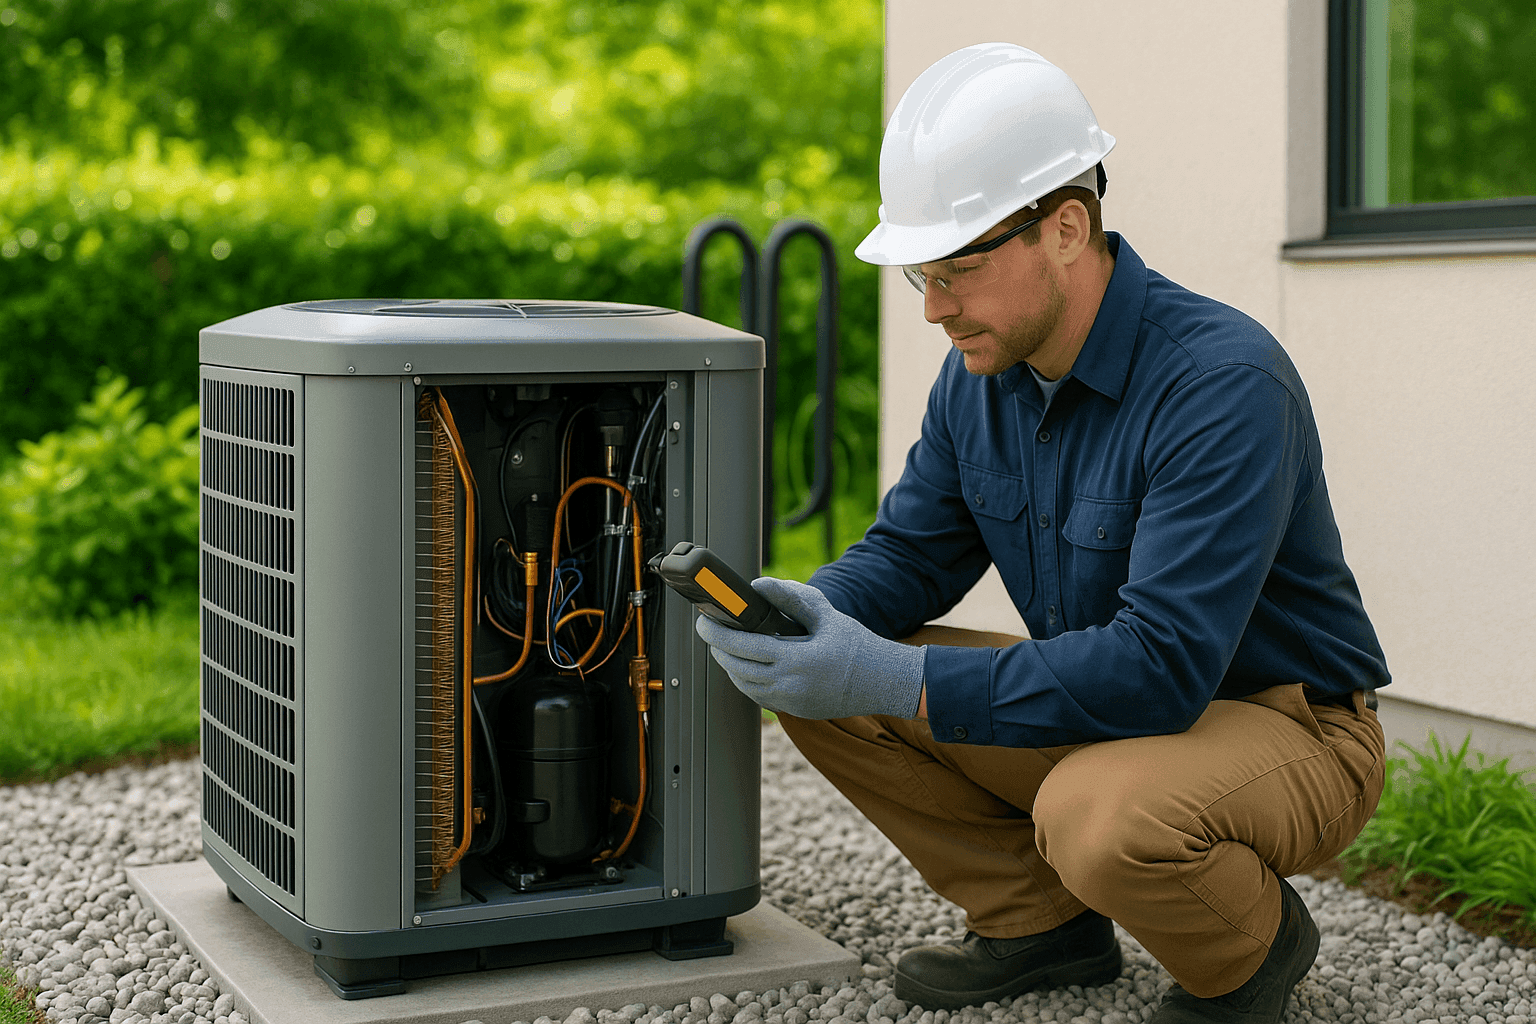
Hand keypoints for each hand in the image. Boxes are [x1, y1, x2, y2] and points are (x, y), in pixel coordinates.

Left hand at [693, 576, 924, 719]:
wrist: (883, 681)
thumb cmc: (856, 644)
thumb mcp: (824, 615)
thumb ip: (790, 598)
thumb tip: (757, 585)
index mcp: (796, 659)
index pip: (743, 646)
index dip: (717, 633)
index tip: (703, 622)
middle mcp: (789, 685)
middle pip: (736, 668)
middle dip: (717, 648)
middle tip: (709, 630)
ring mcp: (790, 702)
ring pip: (744, 686)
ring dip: (729, 666)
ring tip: (724, 646)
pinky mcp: (794, 711)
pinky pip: (758, 697)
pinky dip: (745, 681)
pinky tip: (745, 665)